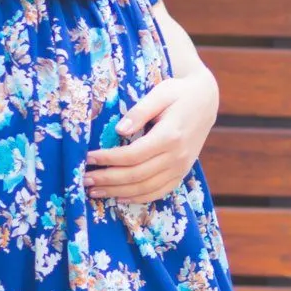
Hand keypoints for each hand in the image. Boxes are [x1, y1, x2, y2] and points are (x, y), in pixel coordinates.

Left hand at [84, 64, 219, 202]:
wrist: (206, 101)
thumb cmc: (179, 93)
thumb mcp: (160, 93)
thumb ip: (140, 111)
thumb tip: (119, 130)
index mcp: (169, 136)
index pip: (132, 155)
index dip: (108, 159)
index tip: (88, 158)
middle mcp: (177, 156)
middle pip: (136, 175)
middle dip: (107, 179)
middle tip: (84, 179)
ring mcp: (181, 167)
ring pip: (146, 188)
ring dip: (118, 192)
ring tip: (95, 191)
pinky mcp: (182, 173)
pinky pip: (160, 192)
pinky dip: (139, 198)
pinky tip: (120, 197)